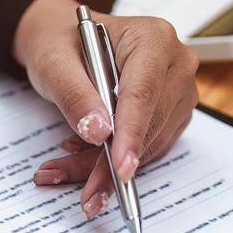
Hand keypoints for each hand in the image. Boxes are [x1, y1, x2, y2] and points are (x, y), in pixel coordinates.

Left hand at [13, 0, 199, 218]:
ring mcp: (178, 91)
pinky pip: (149, 148)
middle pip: (150, 124)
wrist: (66, 43)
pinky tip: (85, 160)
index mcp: (153, 39)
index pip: (144, 94)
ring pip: (150, 144)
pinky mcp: (172, 115)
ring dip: (109, 167)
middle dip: (113, 162)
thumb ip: (75, 95)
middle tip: (85, 193)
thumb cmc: (62, 43)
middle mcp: (175, 64)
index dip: (131, 135)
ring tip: (67, 171)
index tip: (121, 169)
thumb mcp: (54, 63)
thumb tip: (99, 133)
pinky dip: (116, 161)